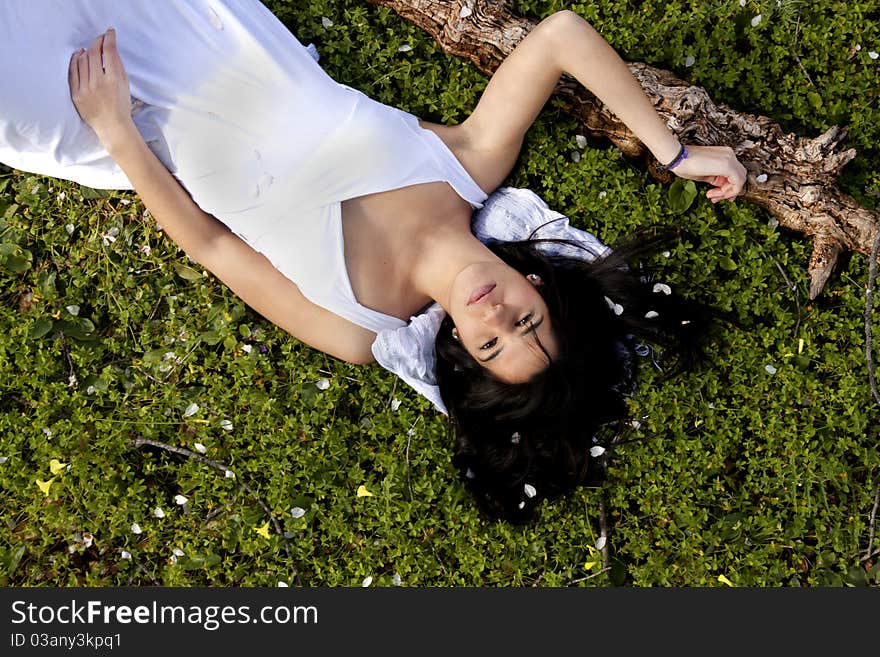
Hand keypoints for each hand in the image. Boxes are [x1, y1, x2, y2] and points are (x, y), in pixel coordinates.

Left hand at [68, 28, 132, 145]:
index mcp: (113, 80)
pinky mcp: (76, 94)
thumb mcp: (125, 85)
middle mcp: (98, 83)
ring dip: (86, 51)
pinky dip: (75, 61)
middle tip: (100, 39)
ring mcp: (85, 89)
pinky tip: (79, 57)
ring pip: (82, 60)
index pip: (109, 52)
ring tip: (89, 50)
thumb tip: (109, 48)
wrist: (112, 126)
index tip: (109, 33)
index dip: (108, 39)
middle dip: (97, 42)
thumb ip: (117, 66)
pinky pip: (72, 72)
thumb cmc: (121, 105)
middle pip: (93, 53)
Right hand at [668, 145, 747, 202]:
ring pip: (740, 180)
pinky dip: (729, 191)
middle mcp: (730, 154)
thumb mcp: (704, 173)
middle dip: (729, 190)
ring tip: (712, 196)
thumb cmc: (685, 163)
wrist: (677, 157)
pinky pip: (737, 182)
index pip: (734, 173)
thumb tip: (720, 186)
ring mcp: (730, 159)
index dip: (727, 187)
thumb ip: (715, 178)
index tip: (716, 194)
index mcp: (724, 154)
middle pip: (739, 176)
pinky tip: (715, 194)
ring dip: (727, 192)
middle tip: (716, 198)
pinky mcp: (728, 165)